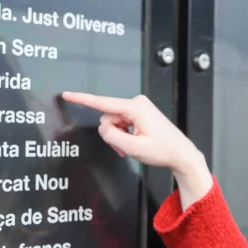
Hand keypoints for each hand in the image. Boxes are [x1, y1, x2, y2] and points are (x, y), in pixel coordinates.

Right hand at [61, 92, 212, 207]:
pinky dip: (125, 135)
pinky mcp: (140, 112)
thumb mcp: (133, 148)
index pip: (102, 103)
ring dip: (119, 137)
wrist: (180, 153)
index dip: (82, 99)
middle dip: (112, 135)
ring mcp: (139, 107)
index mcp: (135, 108)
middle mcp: (137, 103)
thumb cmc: (162, 150)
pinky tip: (135, 142)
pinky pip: (122, 123)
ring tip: (132, 147)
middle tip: (125, 148)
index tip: (67, 94)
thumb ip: (112, 136)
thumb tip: (104, 128)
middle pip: (108, 118)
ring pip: (114, 122)